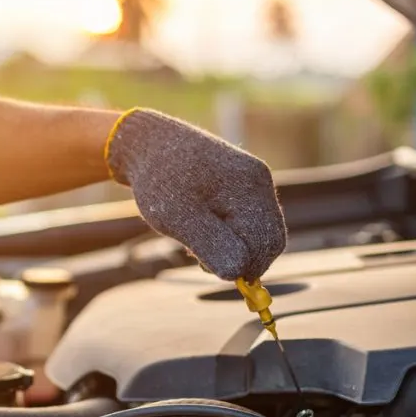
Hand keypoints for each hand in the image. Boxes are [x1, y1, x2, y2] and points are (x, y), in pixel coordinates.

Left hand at [106, 108, 286, 279]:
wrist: (147, 143)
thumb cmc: (159, 180)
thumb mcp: (177, 217)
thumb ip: (210, 244)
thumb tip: (238, 273)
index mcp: (250, 187)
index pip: (266, 243)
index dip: (242, 265)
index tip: (203, 265)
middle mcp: (259, 182)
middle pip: (268, 239)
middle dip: (239, 257)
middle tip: (198, 256)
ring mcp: (254, 182)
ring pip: (257, 232)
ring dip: (231, 246)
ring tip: (193, 239)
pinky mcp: (243, 184)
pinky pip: (247, 220)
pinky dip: (227, 233)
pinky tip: (200, 229)